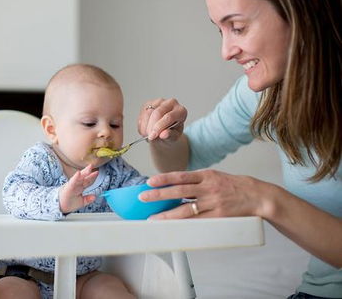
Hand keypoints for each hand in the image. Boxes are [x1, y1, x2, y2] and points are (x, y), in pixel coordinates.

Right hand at [59, 164, 97, 213]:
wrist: (60, 207)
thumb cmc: (69, 203)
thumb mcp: (81, 202)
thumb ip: (88, 199)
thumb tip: (94, 197)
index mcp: (79, 188)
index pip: (87, 181)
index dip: (92, 177)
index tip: (96, 172)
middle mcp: (76, 185)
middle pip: (83, 178)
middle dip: (88, 172)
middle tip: (92, 165)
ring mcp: (72, 186)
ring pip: (79, 178)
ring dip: (84, 172)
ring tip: (89, 167)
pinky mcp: (68, 188)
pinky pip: (72, 182)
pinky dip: (75, 177)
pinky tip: (78, 173)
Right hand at [138, 98, 186, 141]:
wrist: (164, 132)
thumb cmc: (171, 134)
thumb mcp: (173, 138)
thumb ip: (169, 136)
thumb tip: (163, 135)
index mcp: (181, 111)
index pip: (169, 117)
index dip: (159, 127)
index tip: (152, 136)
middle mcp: (171, 103)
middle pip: (157, 113)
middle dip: (151, 127)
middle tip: (149, 137)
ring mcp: (159, 102)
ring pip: (148, 113)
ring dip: (145, 127)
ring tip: (148, 135)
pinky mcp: (149, 103)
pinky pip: (142, 114)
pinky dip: (142, 125)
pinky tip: (145, 130)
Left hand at [139, 169, 266, 219]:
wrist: (257, 196)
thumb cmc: (233, 186)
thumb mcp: (215, 176)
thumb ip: (196, 180)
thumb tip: (174, 185)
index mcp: (206, 175)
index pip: (181, 176)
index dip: (164, 178)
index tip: (150, 181)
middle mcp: (208, 187)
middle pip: (179, 191)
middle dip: (159, 194)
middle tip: (144, 197)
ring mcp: (213, 202)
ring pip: (186, 209)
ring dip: (167, 214)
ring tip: (153, 218)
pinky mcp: (218, 216)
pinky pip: (198, 221)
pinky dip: (183, 224)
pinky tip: (173, 226)